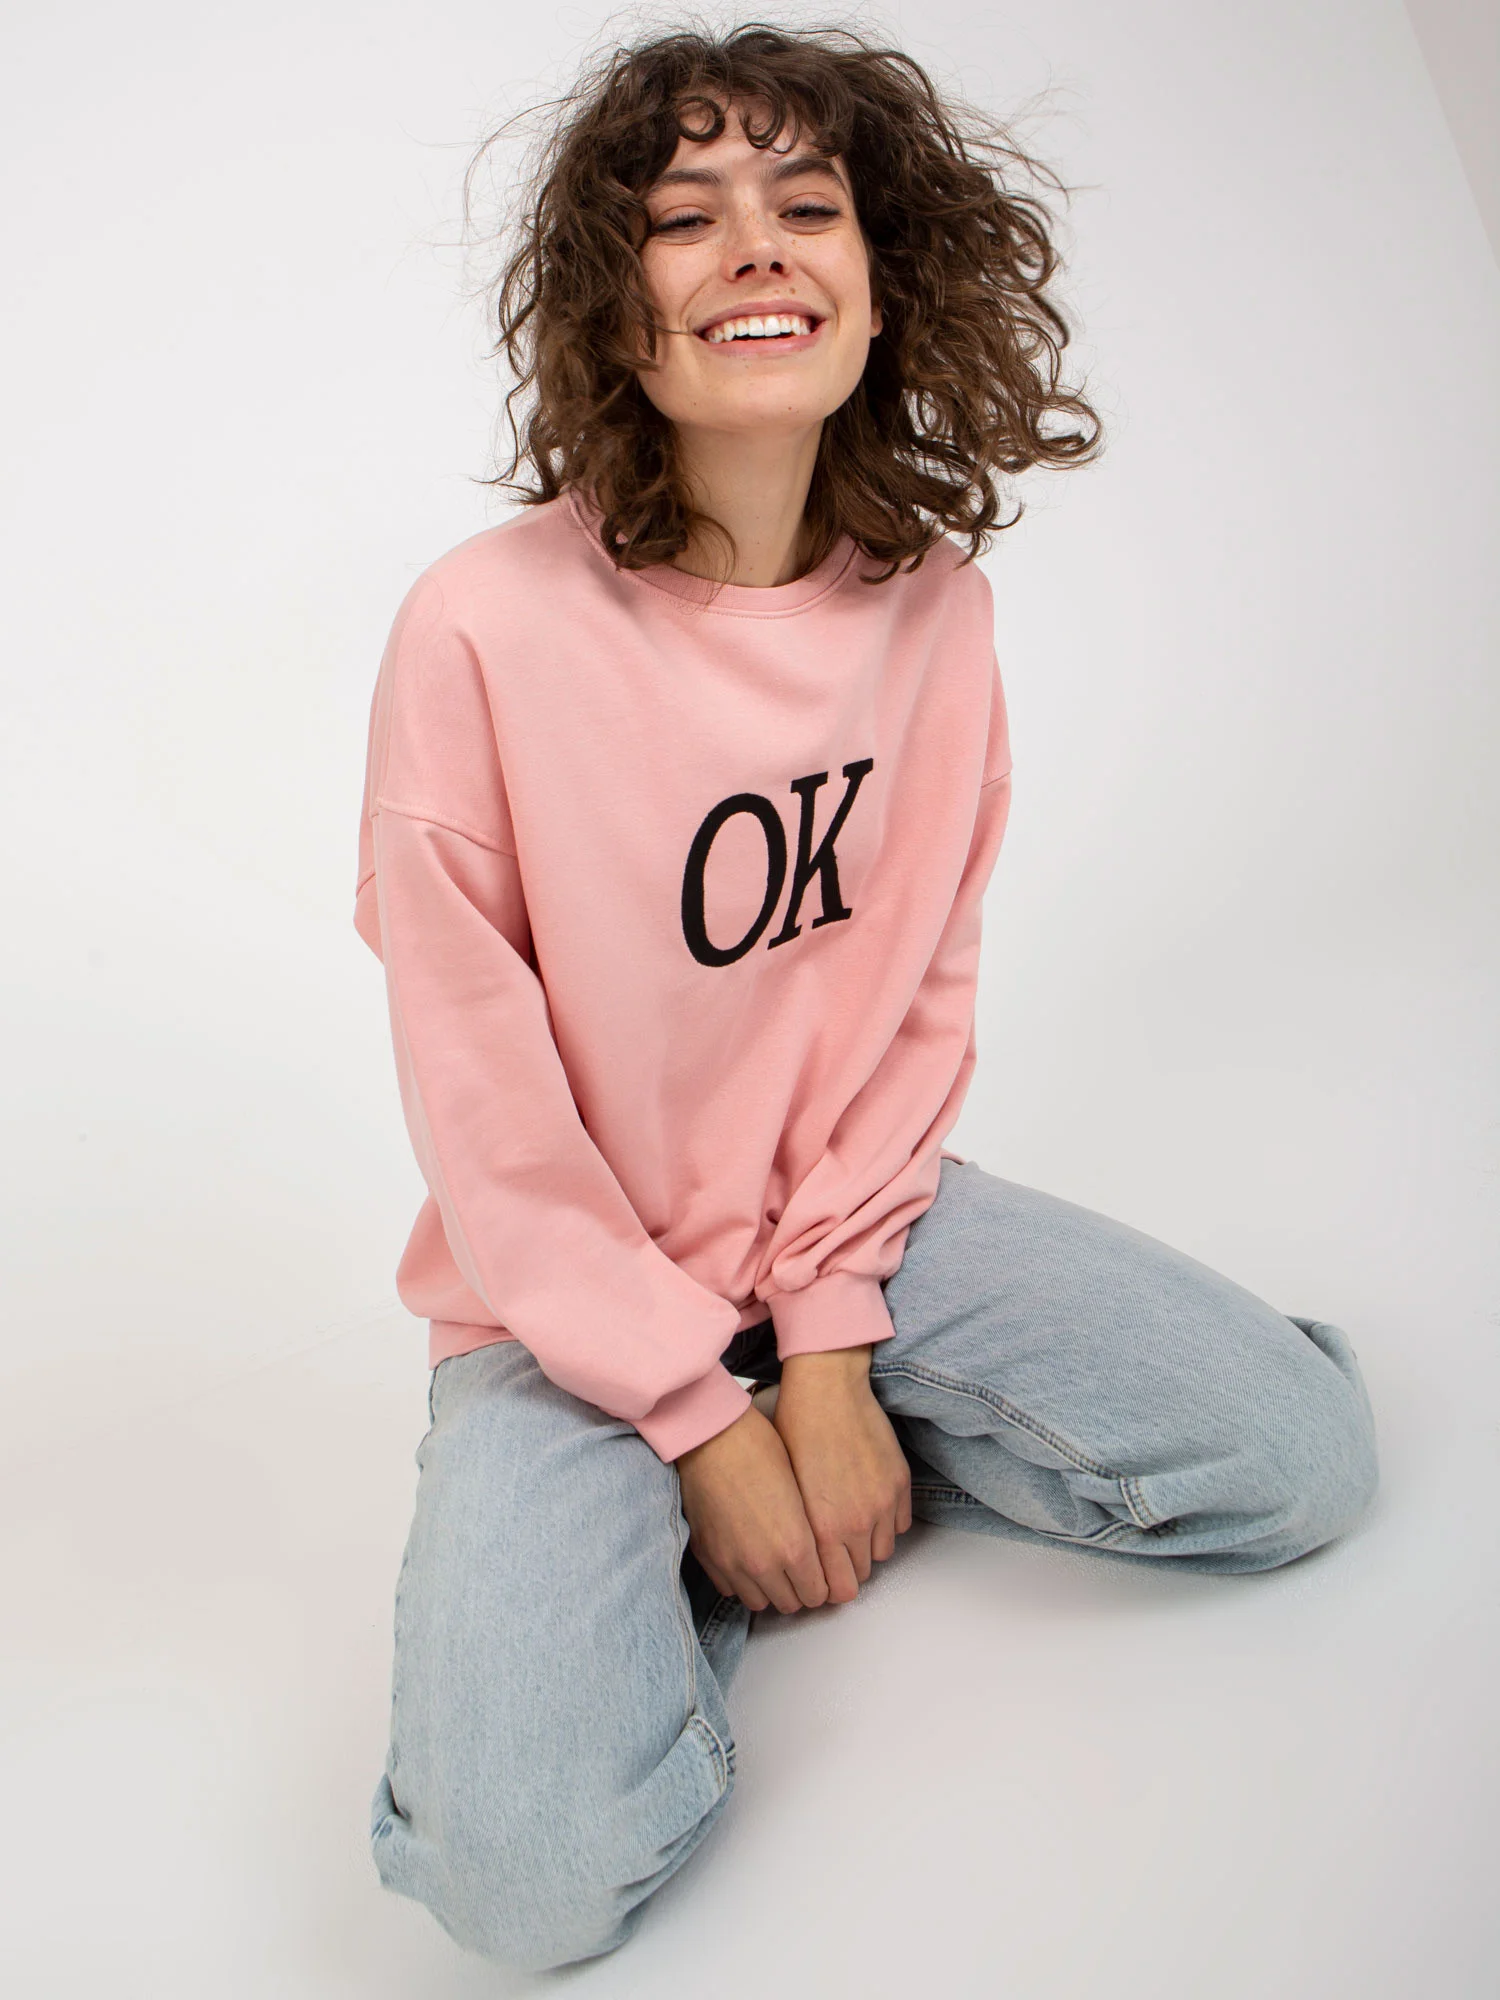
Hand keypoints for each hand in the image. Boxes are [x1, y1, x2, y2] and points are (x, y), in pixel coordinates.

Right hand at [676, 1404, 831, 1613]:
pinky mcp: (708, 1557)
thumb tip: (818, 1556)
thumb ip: (811, 1534)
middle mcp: (764, 1564)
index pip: (820, 1593)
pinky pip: (731, 1589)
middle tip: (801, 1568)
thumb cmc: (760, 1450)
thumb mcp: (801, 1490)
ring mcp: (732, 1564)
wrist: (711, 1437)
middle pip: (793, 1603)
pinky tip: (747, 1556)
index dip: (824, 1582)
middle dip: (800, 1589)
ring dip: (771, 1589)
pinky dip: (742, 1581)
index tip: (822, 1571)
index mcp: (795, 1547)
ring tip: (774, 1564)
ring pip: (761, 1603)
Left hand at [772, 1349, 912, 1603]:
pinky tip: (867, 1507)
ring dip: (867, 1546)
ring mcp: (884, 1502)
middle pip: (862, 1575)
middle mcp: (858, 1521)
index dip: (830, 1588)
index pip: (839, 1589)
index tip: (823, 1580)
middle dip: (847, 1569)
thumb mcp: (785, 1490)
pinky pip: (901, 1523)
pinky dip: (887, 1522)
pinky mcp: (900, 1482)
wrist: (826, 1388)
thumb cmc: (795, 1431)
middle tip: (833, 1554)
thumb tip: (799, 1559)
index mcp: (825, 1528)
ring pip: (883, 1551)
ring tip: (850, 1529)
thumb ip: (799, 1532)